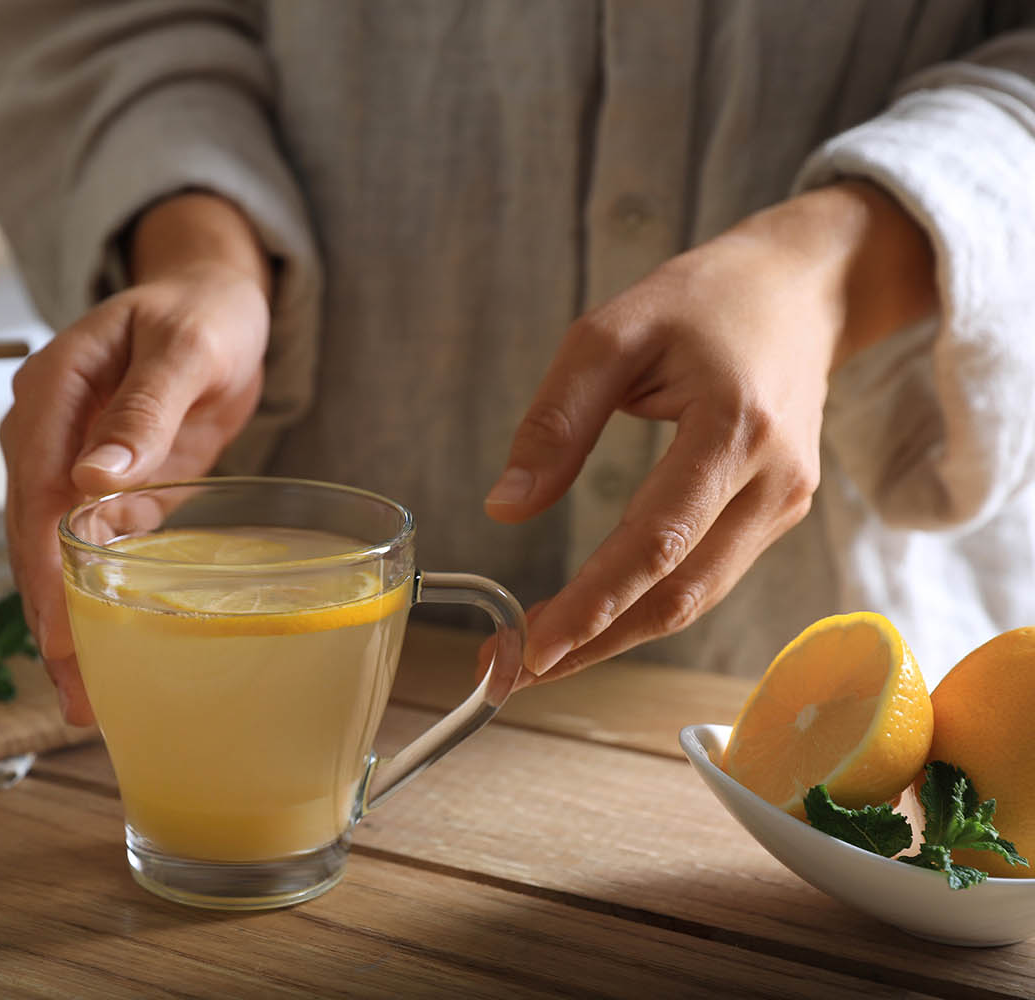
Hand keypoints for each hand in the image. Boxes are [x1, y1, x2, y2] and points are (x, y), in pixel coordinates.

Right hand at [0, 194, 270, 723]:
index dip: (42, 564)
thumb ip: (142, 408)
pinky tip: (102, 657)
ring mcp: (68, 463)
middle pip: (34, 533)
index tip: (57, 629)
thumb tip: (92, 477)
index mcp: (51, 389)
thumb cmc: (201, 312)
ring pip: (53, 553)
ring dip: (65, 622)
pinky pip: (88, 550)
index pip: (36, 488)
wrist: (215, 301)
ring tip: (84, 699)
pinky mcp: (102, 487)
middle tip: (73, 694)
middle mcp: (45, 432)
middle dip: (48, 615)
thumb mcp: (184, 348)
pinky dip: (92, 601)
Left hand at [485, 181, 936, 682]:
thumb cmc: (701, 302)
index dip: (593, 604)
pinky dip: (645, 607)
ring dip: (614, 636)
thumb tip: (505, 507)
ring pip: (695, 599)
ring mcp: (785, 505)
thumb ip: (556, 421)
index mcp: (735, 429)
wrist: (803, 289)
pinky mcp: (778, 514)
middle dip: (593, 643)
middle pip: (680, 594)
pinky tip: (590, 618)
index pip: (657, 541)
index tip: (531, 647)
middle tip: (510, 672)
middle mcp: (774, 481)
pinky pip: (707, 577)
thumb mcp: (611, 334)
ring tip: (536, 656)